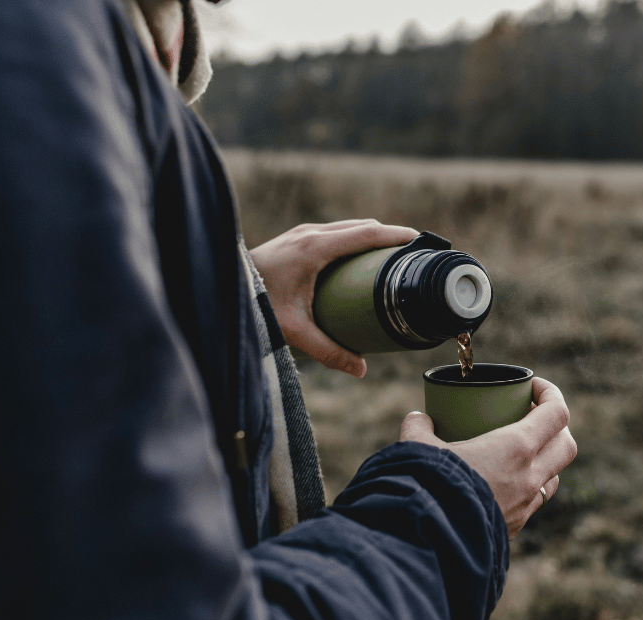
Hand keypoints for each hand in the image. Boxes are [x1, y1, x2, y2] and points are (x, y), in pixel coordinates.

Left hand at [249, 220, 417, 377]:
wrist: (222, 287)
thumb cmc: (256, 305)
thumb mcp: (294, 330)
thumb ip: (328, 351)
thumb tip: (361, 370)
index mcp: (315, 248)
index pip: (366, 234)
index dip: (396, 236)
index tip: (420, 241)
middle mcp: (310, 234)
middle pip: (362, 227)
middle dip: (389, 237)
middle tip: (412, 256)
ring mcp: (302, 233)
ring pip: (348, 227)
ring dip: (371, 237)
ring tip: (391, 258)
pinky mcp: (296, 238)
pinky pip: (335, 232)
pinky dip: (354, 239)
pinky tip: (360, 259)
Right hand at [400, 377, 576, 538]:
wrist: (432, 540)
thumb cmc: (430, 486)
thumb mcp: (418, 448)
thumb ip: (418, 428)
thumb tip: (417, 419)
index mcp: (516, 447)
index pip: (556, 413)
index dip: (551, 393)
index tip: (533, 386)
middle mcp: (530, 476)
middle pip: (566, 445)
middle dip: (557, 427)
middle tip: (531, 417)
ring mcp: (526, 505)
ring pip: (554, 476)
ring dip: (545, 460)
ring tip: (520, 452)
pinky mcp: (515, 527)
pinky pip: (533, 502)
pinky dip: (526, 488)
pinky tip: (503, 484)